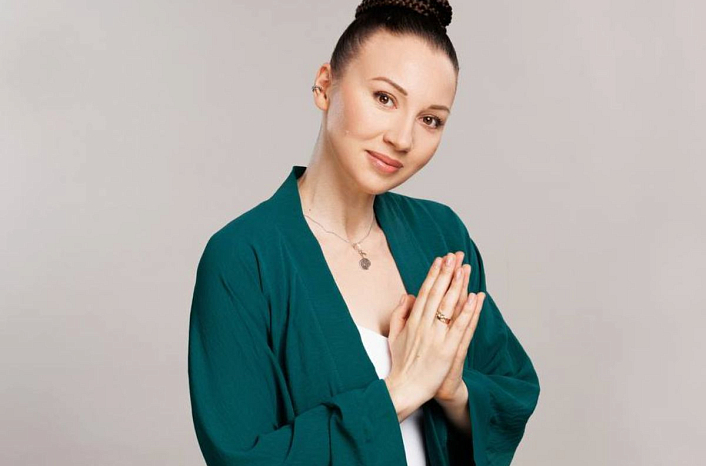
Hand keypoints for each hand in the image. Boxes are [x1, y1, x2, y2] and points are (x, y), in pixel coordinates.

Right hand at [385, 252, 482, 417]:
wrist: (405, 388)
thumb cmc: (401, 364)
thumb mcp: (394, 335)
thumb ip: (400, 314)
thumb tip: (408, 296)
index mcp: (413, 321)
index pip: (425, 292)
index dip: (434, 274)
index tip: (441, 260)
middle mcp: (424, 326)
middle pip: (438, 294)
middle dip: (447, 273)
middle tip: (454, 256)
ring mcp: (437, 337)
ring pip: (449, 306)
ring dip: (458, 285)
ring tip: (465, 269)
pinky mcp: (448, 350)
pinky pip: (460, 327)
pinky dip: (468, 311)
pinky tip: (474, 297)